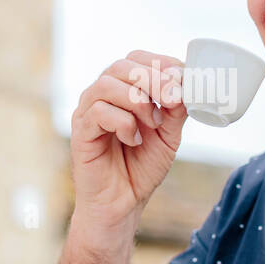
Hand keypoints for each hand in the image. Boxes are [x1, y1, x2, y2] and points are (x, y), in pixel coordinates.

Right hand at [70, 50, 186, 227]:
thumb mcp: (168, 135)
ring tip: (153, 123)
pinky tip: (133, 139)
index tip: (182, 79)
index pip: (137, 59)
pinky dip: (123, 122)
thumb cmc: (142, 167)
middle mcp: (102, 95)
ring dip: (138, 101)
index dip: (161, 63)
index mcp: (123, 90)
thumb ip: (175, 109)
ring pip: (107, 84)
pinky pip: (98, 112)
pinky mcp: (80, 131)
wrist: (122, 204)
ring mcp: (88, 111)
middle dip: (153, 79)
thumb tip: (184, 84)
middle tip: (172, 99)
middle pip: (122, 66)